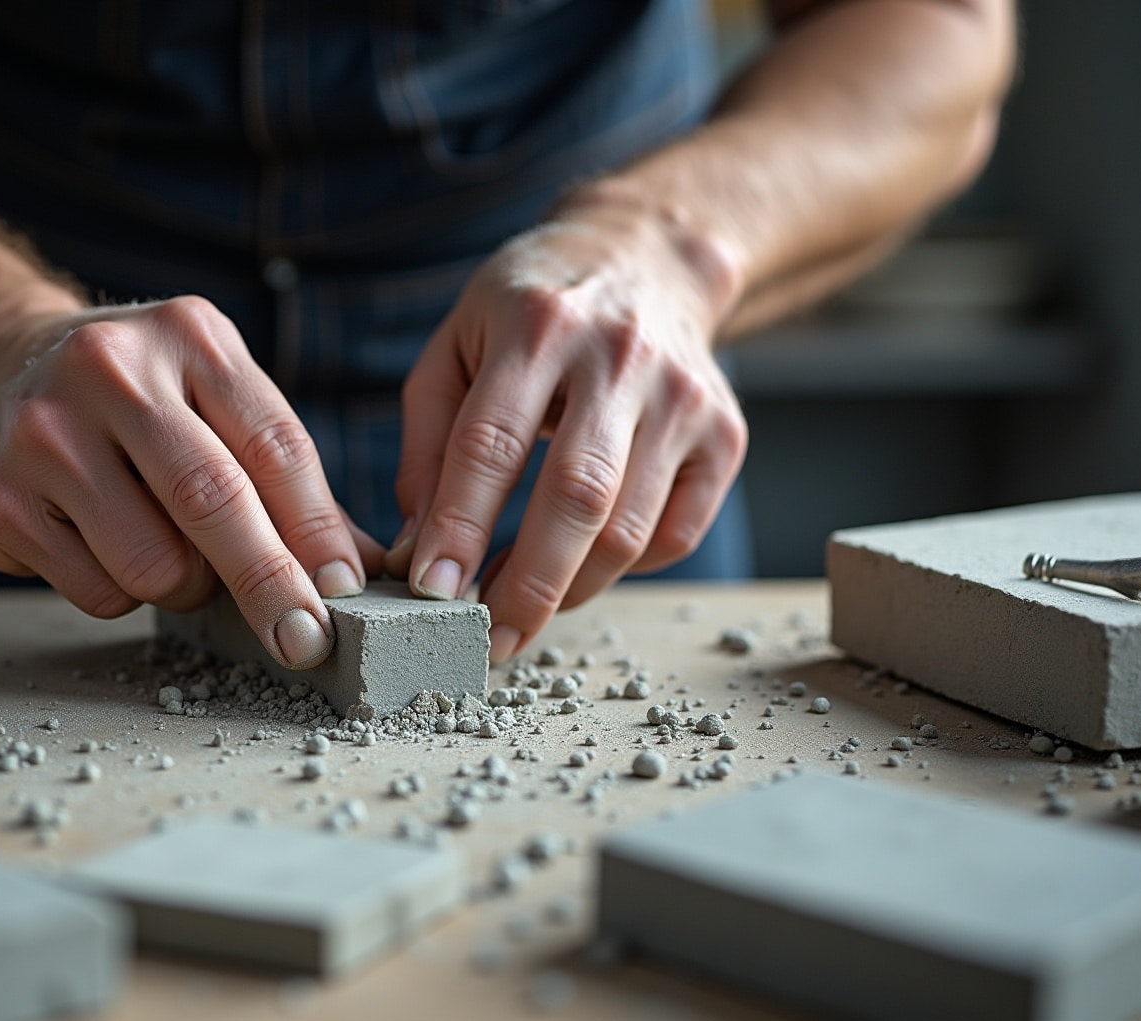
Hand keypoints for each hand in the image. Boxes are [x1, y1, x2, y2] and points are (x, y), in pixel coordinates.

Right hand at [0, 297, 382, 668]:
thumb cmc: (135, 403)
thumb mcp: (214, 403)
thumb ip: (287, 479)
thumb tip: (371, 567)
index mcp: (191, 337)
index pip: (275, 445)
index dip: (318, 530)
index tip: (347, 591)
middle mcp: (113, 370)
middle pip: (215, 500)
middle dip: (271, 583)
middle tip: (305, 641)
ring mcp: (47, 431)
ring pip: (156, 563)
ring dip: (184, 586)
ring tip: (168, 549)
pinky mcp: (0, 497)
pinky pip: (99, 590)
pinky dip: (122, 593)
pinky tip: (103, 546)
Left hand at [385, 209, 746, 663]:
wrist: (649, 257)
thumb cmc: (532, 310)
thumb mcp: (457, 345)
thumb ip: (427, 441)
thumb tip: (416, 548)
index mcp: (537, 324)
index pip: (491, 443)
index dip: (459, 526)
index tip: (430, 589)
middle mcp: (619, 357)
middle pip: (575, 497)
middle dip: (525, 586)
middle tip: (482, 642)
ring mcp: (683, 398)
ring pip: (629, 529)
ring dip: (567, 591)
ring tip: (518, 614)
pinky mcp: (725, 435)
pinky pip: (675, 533)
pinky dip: (624, 570)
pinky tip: (582, 564)